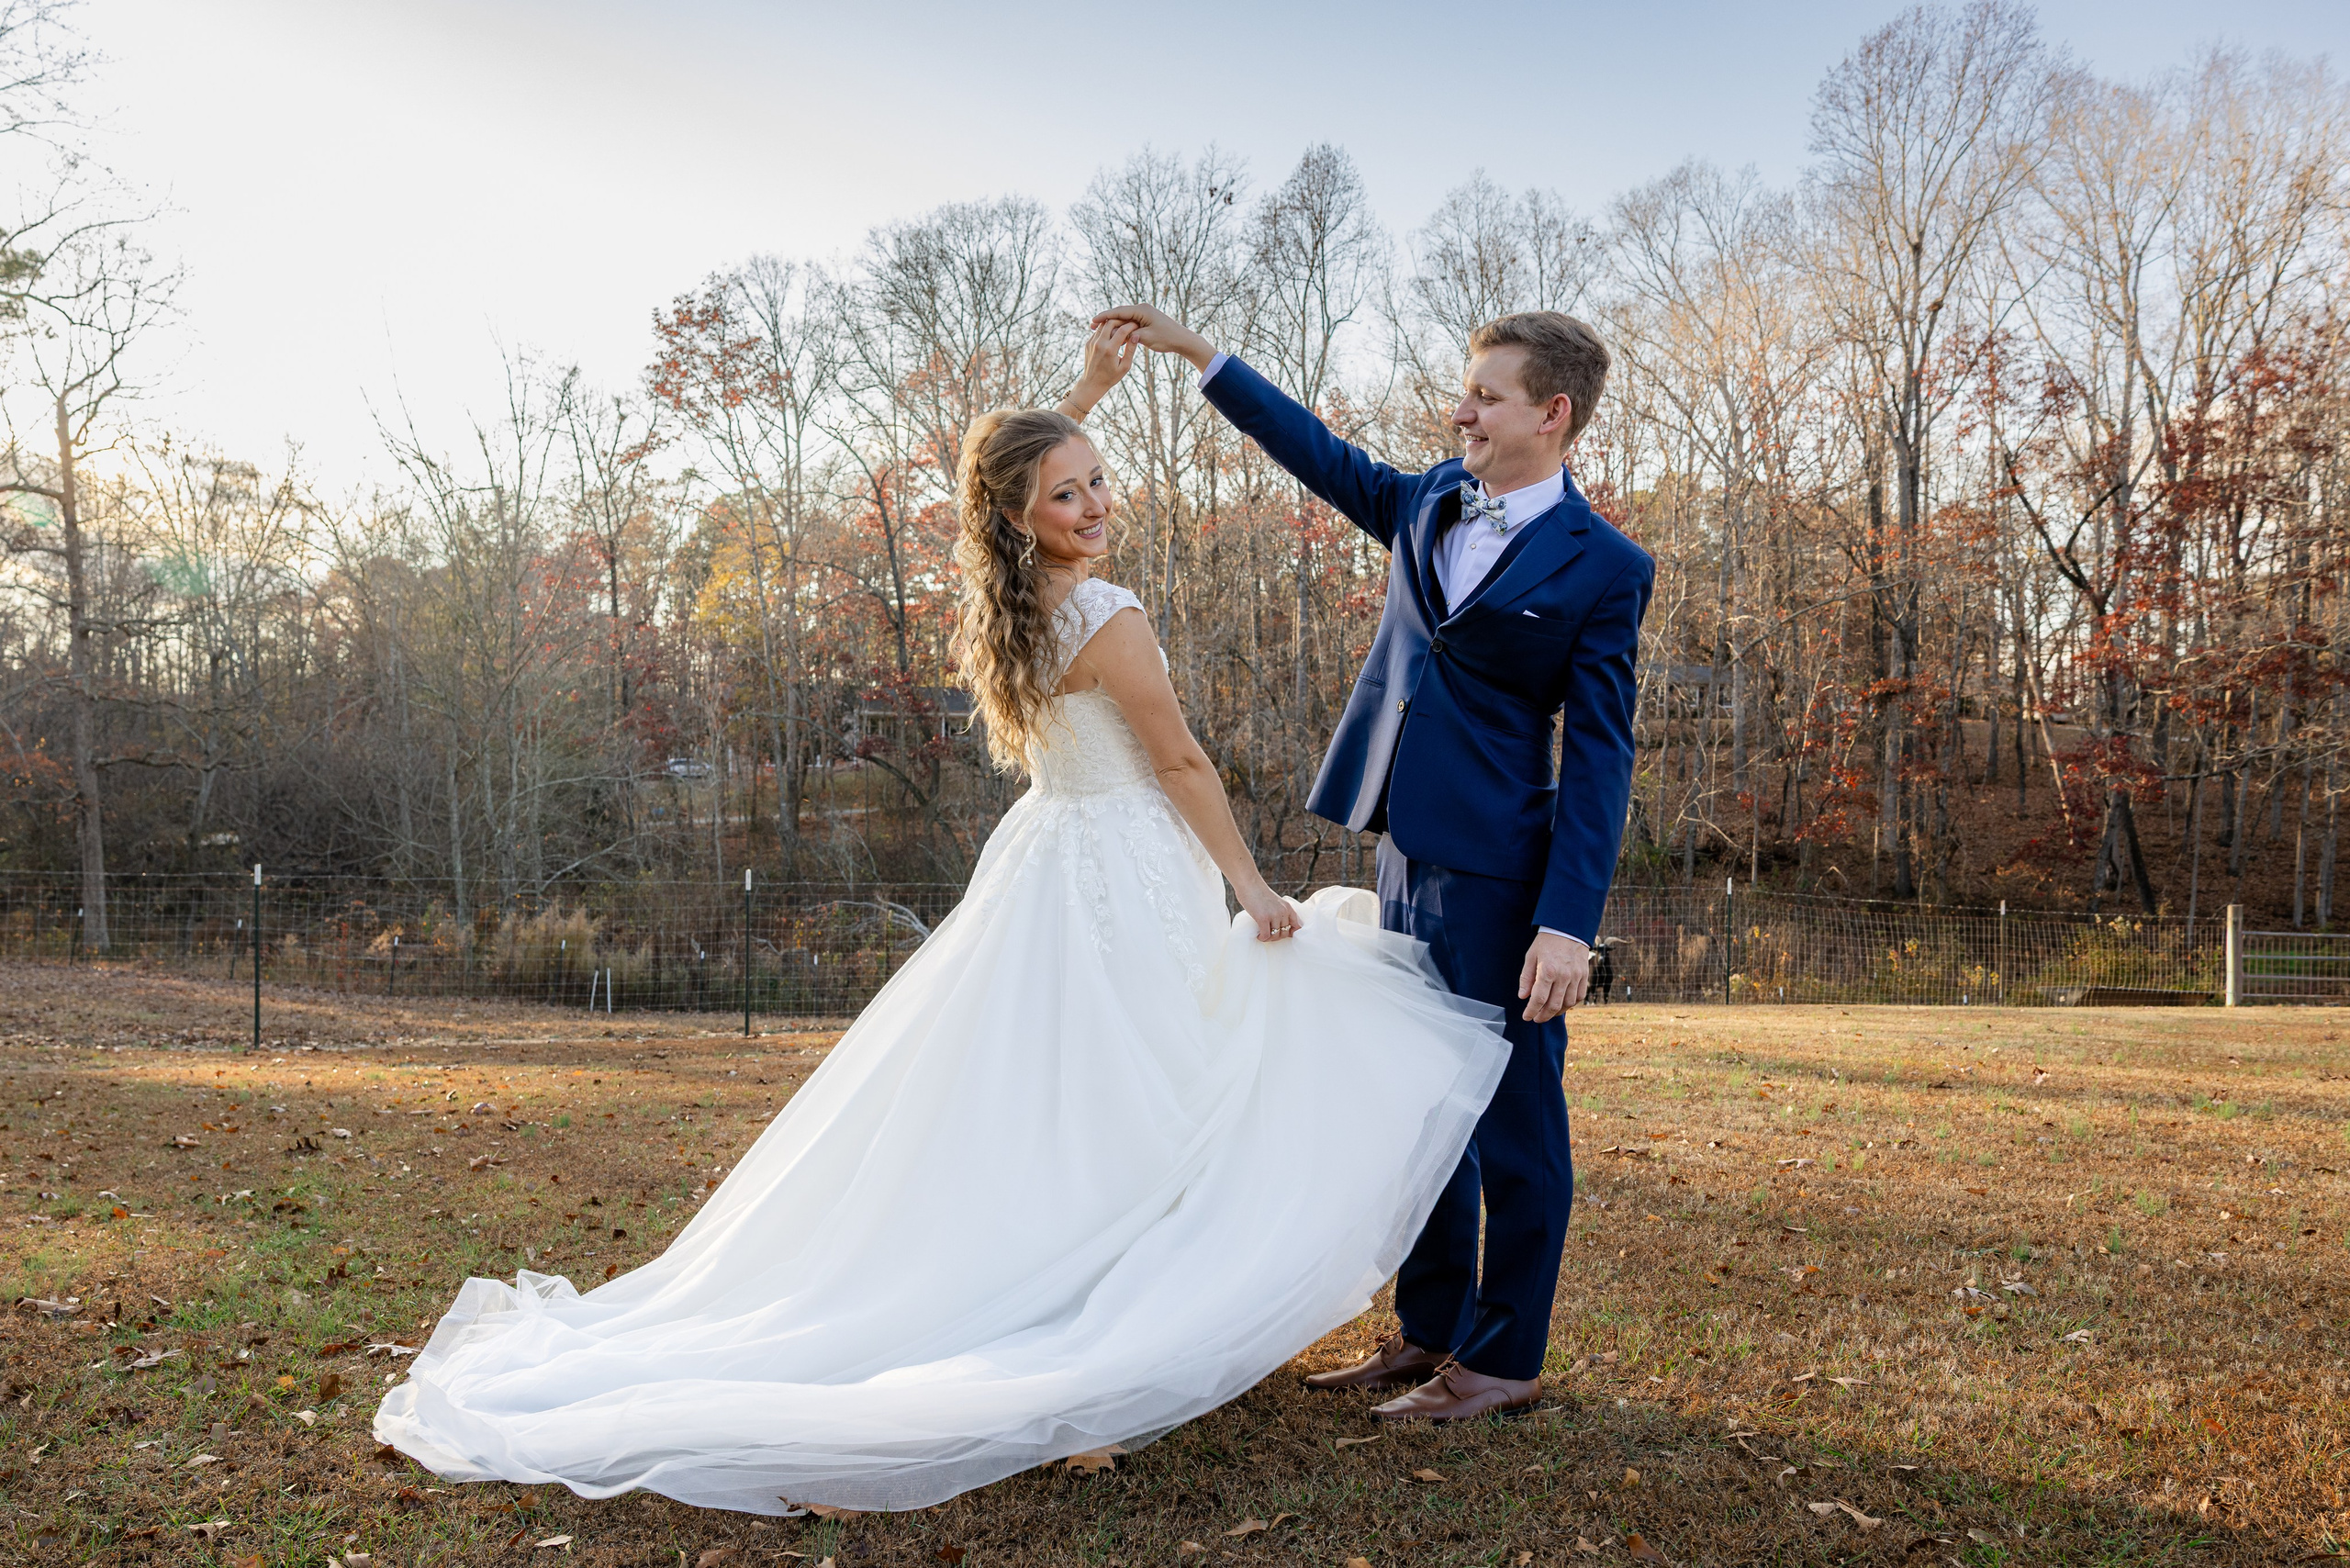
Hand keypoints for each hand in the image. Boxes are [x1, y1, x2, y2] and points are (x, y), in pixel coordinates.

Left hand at [1060, 320, 1137, 419]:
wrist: (1092, 383)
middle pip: (1111, 322)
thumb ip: (1130, 350)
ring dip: (1112, 323)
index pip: (1122, 330)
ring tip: (1122, 325)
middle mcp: (1099, 344)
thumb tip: (1136, 335)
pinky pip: (1098, 331)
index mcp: (1109, 350)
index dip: (1131, 325)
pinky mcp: (1088, 343)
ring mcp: (1092, 343)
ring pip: (1103, 324)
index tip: (1137, 325)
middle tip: (1129, 322)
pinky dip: (1106, 329)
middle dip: (1121, 320)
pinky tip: (1113, 332)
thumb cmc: (1111, 377)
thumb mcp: (1124, 366)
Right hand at [1091, 303, 1216, 370]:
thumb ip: (1128, 335)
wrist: (1182, 340)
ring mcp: (1144, 314)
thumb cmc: (1166, 338)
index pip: (1118, 311)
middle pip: (1119, 314)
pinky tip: (1112, 335)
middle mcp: (1142, 309)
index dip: (1104, 316)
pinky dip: (1121, 329)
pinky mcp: (1146, 320)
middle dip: (1105, 320)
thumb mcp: (1145, 338)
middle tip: (1091, 326)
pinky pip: (1130, 323)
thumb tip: (1113, 333)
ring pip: (1124, 319)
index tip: (1092, 320)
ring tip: (1098, 331)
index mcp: (1141, 310)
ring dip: (1113, 325)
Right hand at [1238, 882, 1302, 942]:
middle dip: (1276, 937)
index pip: (1297, 926)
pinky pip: (1266, 935)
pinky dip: (1262, 938)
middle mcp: (1283, 912)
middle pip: (1285, 933)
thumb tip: (1279, 928)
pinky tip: (1258, 935)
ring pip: (1275, 936)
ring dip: (1268, 939)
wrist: (1249, 883)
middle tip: (1268, 934)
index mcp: (1288, 907)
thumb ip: (1279, 912)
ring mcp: (1274, 915)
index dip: (1290, 933)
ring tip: (1262, 935)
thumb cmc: (1259, 893)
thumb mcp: (1275, 902)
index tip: (1280, 934)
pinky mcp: (1263, 918)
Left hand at [1518, 931, 1591, 1021]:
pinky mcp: (1584, 976)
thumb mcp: (1531, 956)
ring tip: (1548, 1013)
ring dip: (1556, 1012)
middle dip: (1543, 1016)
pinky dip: (1570, 1004)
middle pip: (1553, 1005)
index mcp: (1548, 971)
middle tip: (1536, 1018)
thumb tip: (1523, 996)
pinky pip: (1579, 996)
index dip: (1531, 1011)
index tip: (1526, 1016)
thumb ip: (1526, 977)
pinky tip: (1562, 1004)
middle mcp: (1564, 976)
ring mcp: (1576, 977)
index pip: (1538, 999)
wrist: (1568, 929)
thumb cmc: (1547, 942)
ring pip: (1567, 1004)